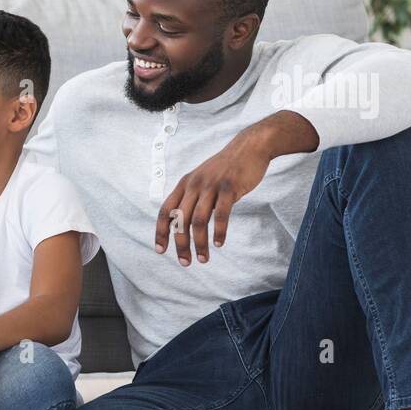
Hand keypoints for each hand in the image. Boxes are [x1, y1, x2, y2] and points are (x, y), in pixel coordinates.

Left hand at [154, 126, 274, 265]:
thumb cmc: (225, 169)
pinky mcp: (229, 188)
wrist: (249, 147)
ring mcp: (211, 186)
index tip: (160, 250)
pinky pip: (221, 214)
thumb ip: (193, 198)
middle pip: (180, 220)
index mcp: (184, 184)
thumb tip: (183, 223)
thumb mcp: (202, 180)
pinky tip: (219, 243)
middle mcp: (194, 185)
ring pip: (198, 220)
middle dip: (180, 244)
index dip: (161, 232)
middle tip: (185, 262)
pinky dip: (219, 231)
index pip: (166, 211)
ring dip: (199, 243)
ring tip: (203, 258)